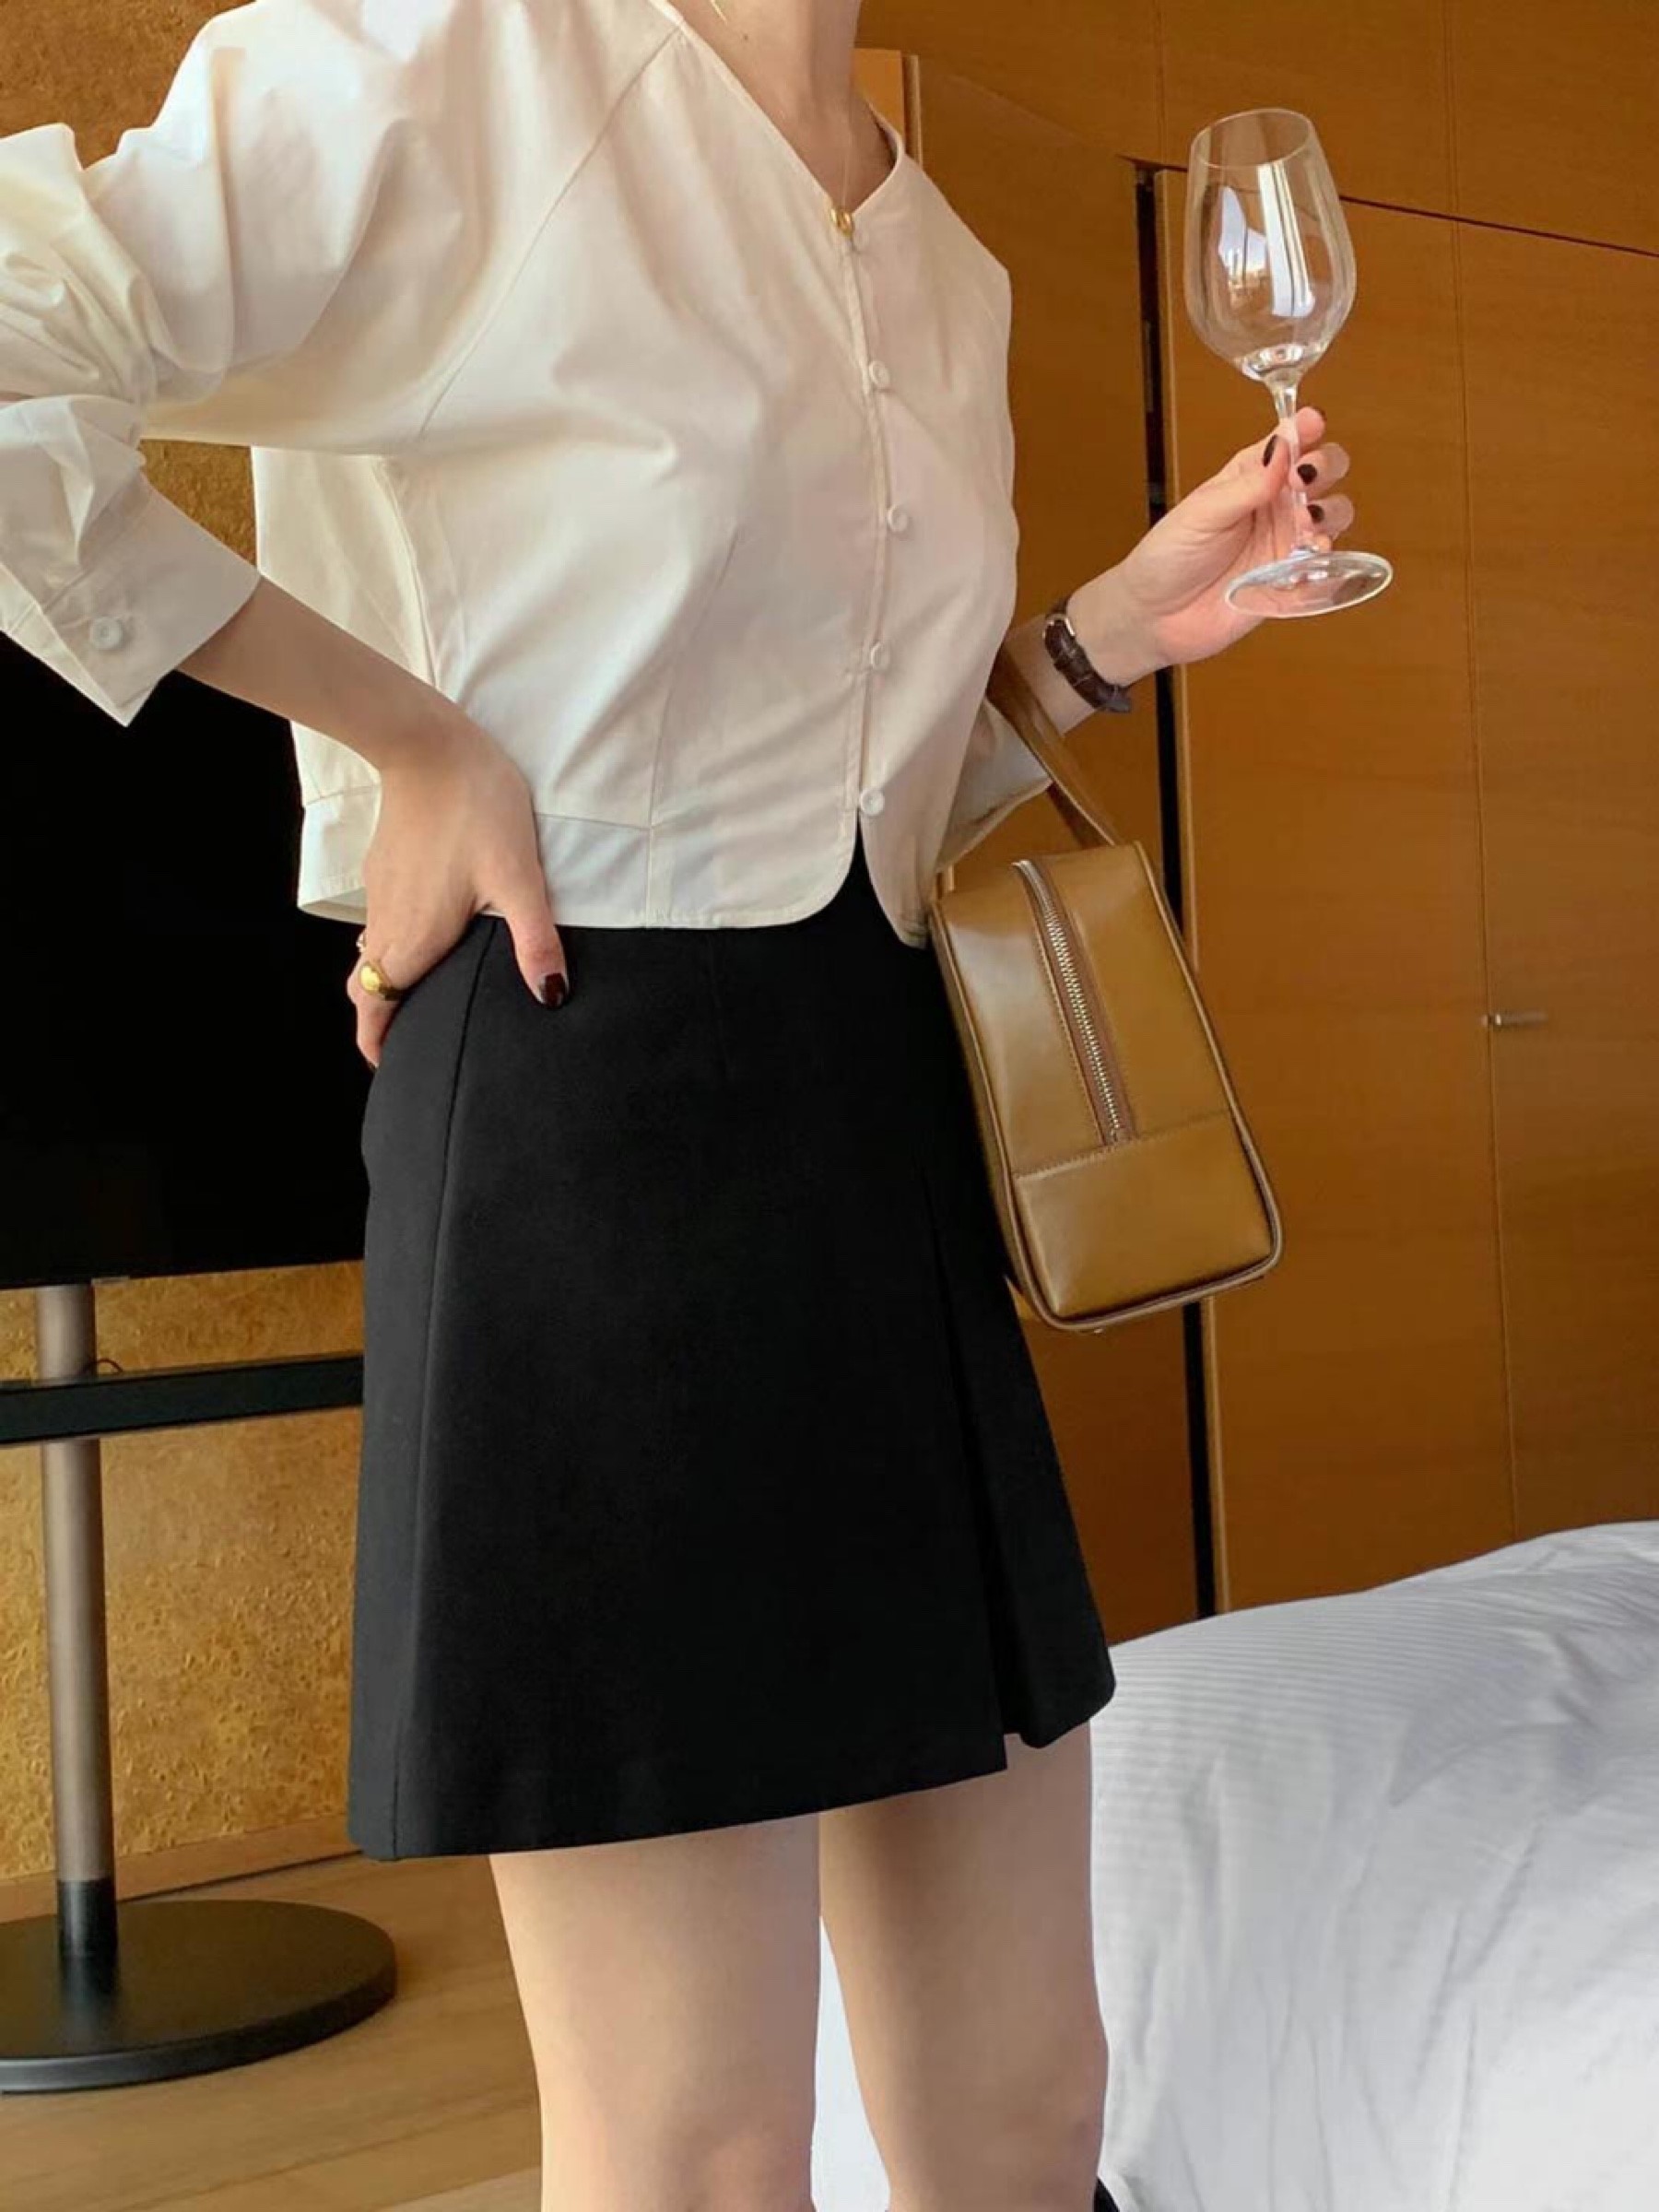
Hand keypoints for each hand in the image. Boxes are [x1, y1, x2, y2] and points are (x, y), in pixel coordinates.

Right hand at [346, 710, 568, 1066]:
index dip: (377, 1043)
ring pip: (370, 956)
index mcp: (413, 939)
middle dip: (380, 1021)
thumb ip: (535, 940)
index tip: (388, 1065)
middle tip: (403, 1042)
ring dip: (385, 983)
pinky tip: (422, 935)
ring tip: (416, 997)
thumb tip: (552, 995)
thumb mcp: (519, 878)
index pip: (376, 1008)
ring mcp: (381, 894)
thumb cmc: (476, 810)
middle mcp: (387, 924)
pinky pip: (378, 923)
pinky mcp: (383, 867)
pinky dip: (390, 945)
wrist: (428, 746)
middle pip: (368, 989)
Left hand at [1080, 404, 1354, 675]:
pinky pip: (1327, 562)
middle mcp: (1275, 503)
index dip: (1306, 427)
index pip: (1289, 441)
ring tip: (1308, 520)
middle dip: (1326, 466)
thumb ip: (1246, 485)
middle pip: (1324, 470)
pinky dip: (1328, 554)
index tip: (1312, 423)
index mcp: (1250, 475)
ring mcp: (1287, 540)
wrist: (1156, 619)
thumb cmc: (1168, 557)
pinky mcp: (1292, 577)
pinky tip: (1311, 552)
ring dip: (1330, 511)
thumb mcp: (1202, 513)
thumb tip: (1283, 448)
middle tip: (1304, 480)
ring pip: (1335, 513)